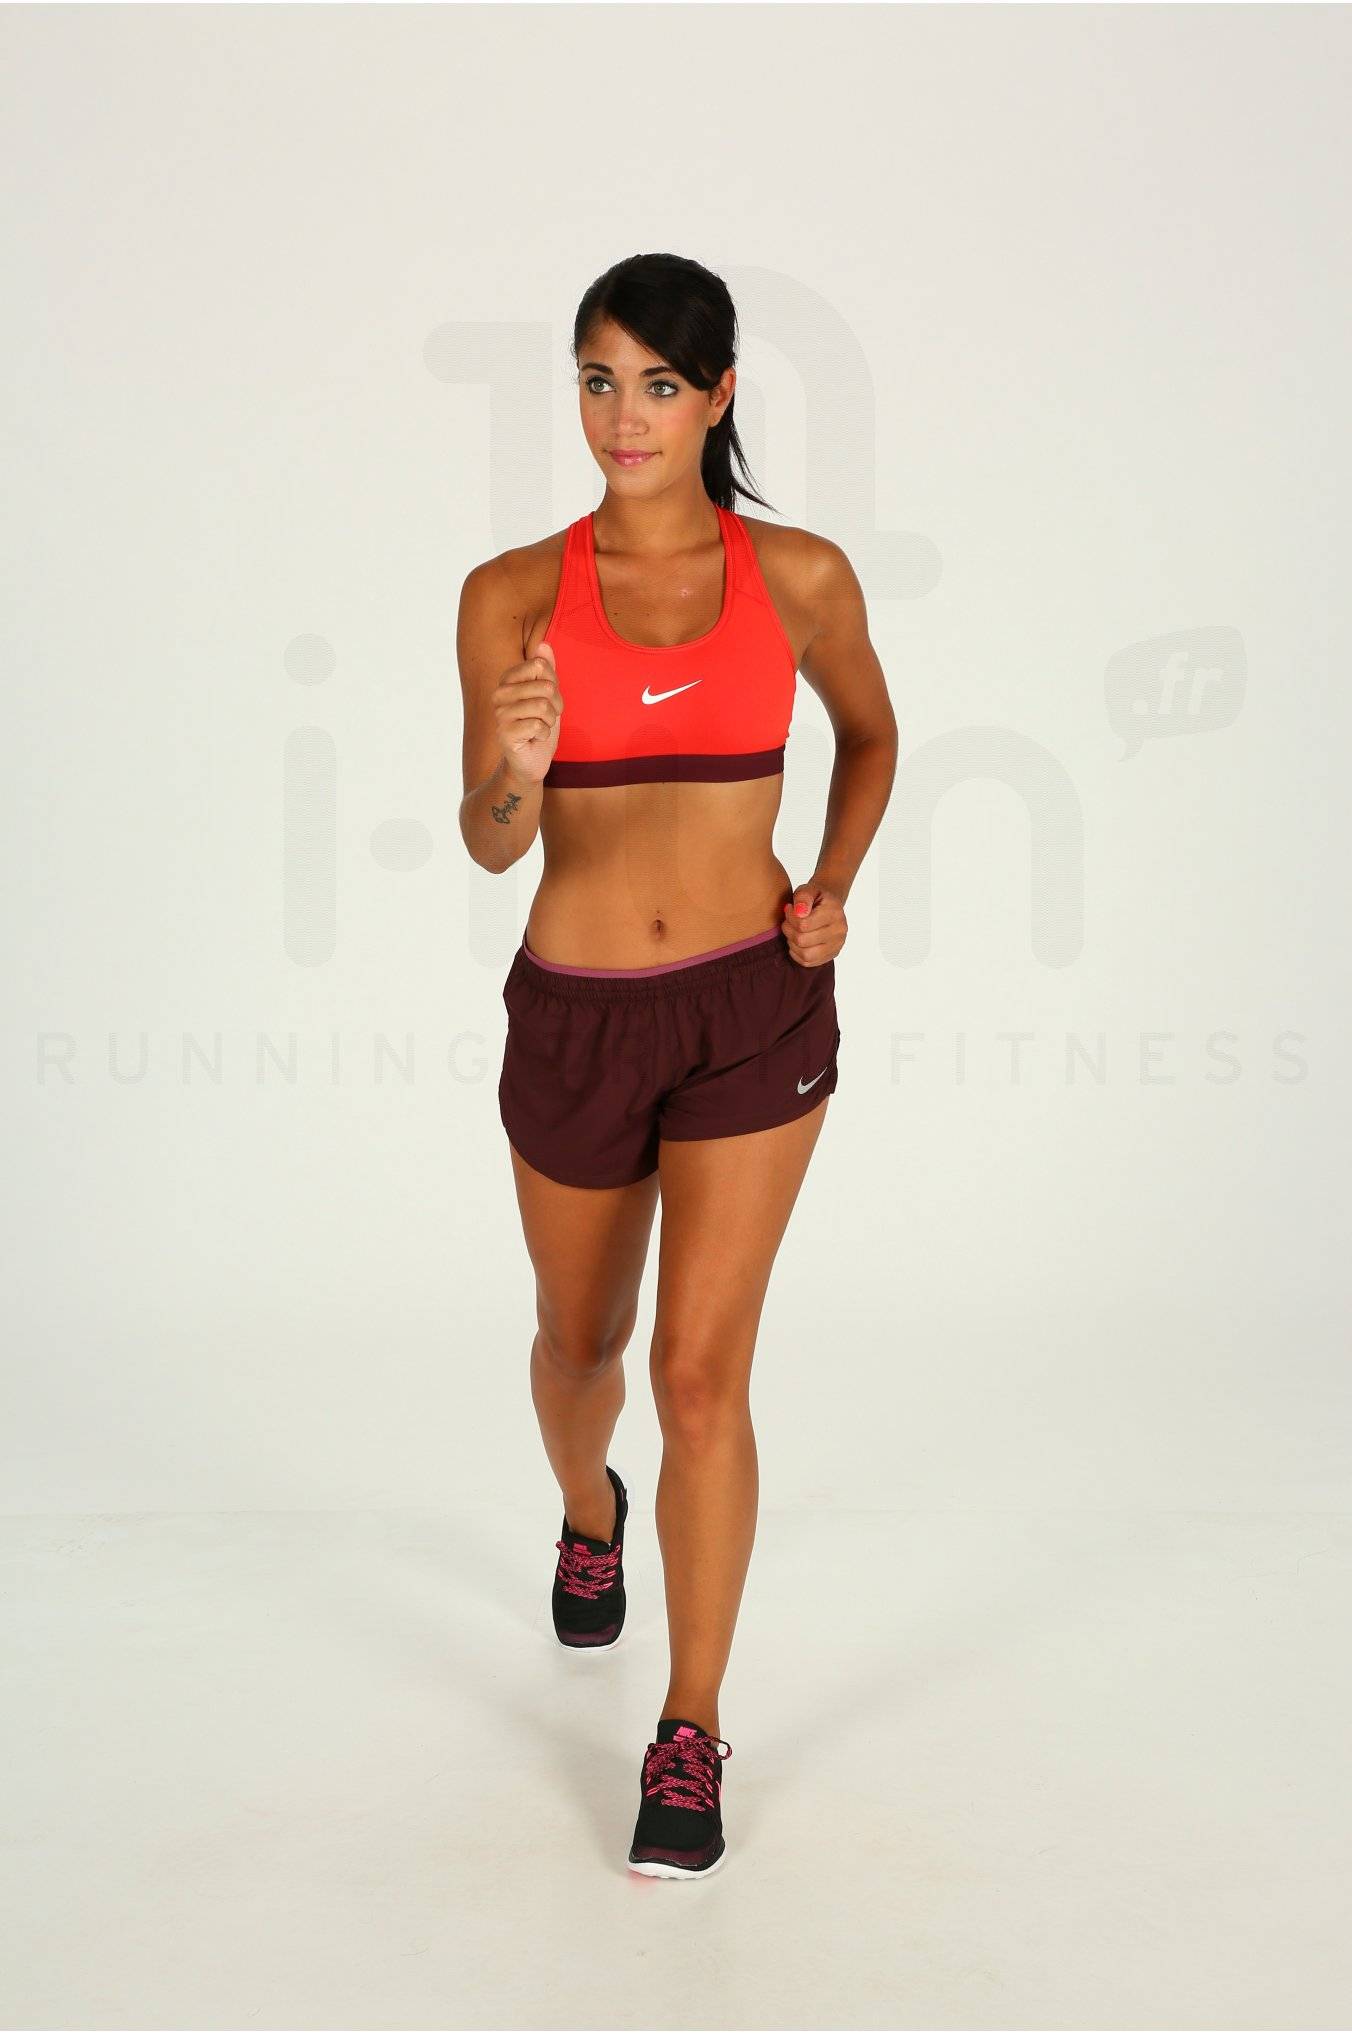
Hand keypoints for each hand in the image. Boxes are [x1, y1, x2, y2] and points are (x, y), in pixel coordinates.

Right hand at [493, 640, 563, 785]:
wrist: (531, 760)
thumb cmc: (539, 725)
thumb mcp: (548, 695)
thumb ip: (546, 670)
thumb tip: (543, 644)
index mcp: (508, 680)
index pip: (540, 666)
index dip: (553, 685)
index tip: (548, 700)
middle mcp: (499, 694)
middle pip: (544, 686)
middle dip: (555, 706)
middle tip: (546, 718)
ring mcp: (499, 714)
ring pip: (542, 706)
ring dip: (550, 722)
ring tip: (540, 728)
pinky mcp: (504, 734)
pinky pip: (538, 725)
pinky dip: (544, 734)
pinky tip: (535, 739)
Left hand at [780, 878, 845, 966]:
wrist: (829, 905)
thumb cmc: (816, 897)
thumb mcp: (808, 889)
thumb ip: (803, 897)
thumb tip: (800, 913)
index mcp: (834, 913)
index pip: (803, 924)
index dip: (790, 918)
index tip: (789, 909)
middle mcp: (839, 931)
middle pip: (803, 940)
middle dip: (789, 930)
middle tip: (788, 922)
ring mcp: (837, 945)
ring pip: (806, 955)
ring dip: (792, 943)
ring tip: (792, 932)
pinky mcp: (831, 955)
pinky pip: (808, 962)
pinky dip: (797, 953)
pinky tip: (797, 941)